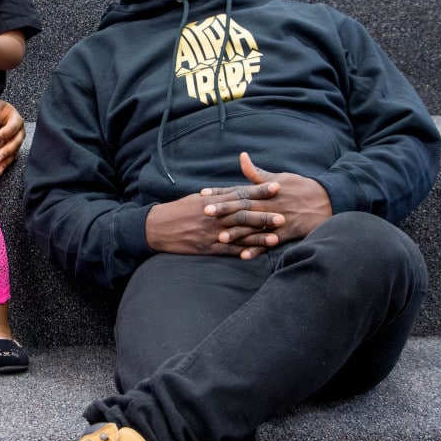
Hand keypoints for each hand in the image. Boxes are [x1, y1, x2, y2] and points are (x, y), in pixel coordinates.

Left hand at [0, 99, 24, 175]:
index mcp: (16, 120)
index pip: (12, 127)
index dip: (3, 134)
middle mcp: (19, 132)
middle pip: (15, 143)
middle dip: (6, 151)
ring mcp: (16, 142)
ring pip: (13, 153)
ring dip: (5, 160)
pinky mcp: (11, 150)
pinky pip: (9, 159)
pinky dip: (4, 165)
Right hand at [146, 190, 282, 257]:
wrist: (157, 227)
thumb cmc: (177, 211)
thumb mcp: (196, 199)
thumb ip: (217, 196)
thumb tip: (234, 191)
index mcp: (213, 201)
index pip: (240, 194)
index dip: (259, 191)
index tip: (276, 187)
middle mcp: (214, 217)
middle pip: (243, 215)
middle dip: (264, 215)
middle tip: (283, 215)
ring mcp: (211, 233)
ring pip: (239, 234)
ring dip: (258, 236)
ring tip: (276, 238)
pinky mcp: (206, 247)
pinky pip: (227, 251)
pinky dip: (241, 252)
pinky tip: (255, 254)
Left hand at [198, 152, 332, 257]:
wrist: (327, 201)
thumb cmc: (300, 187)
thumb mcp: (278, 177)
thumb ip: (256, 173)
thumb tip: (242, 157)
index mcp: (264, 192)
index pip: (238, 191)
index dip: (220, 192)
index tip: (202, 194)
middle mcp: (268, 205)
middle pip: (242, 208)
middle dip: (224, 211)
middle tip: (205, 213)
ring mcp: (277, 220)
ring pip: (253, 227)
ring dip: (237, 233)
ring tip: (220, 238)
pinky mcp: (286, 233)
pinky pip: (269, 243)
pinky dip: (257, 249)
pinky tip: (243, 256)